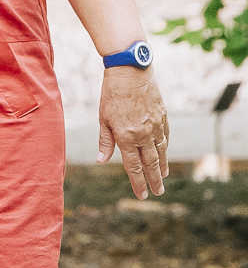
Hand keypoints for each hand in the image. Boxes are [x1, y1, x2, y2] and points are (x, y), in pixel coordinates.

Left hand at [97, 66, 169, 198]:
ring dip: (162, 167)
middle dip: (154, 180)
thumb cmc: (112, 94)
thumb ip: (105, 141)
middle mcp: (144, 134)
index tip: (142, 195)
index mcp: (126, 136)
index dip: (138, 182)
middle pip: (151, 163)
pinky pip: (165, 138)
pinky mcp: (163, 117)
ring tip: (162, 178)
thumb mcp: (103, 118)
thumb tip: (102, 161)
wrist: (131, 72)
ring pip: (161, 152)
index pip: (133, 166)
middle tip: (158, 193)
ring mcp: (156, 126)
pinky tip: (164, 155)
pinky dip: (165, 149)